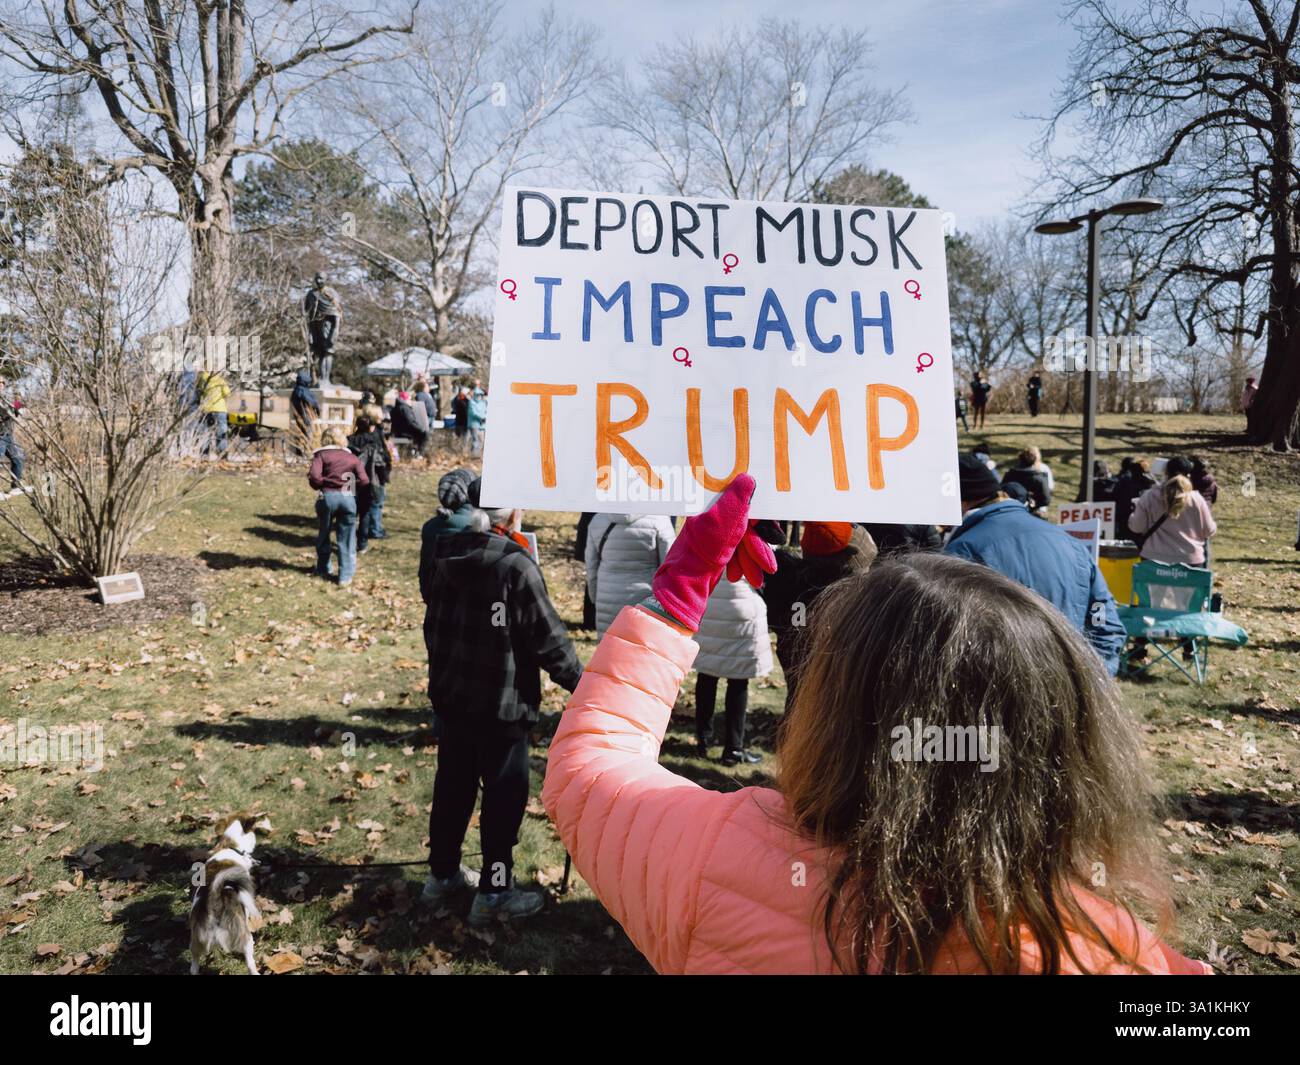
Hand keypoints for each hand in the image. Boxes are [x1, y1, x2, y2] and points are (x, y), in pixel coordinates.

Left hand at [650, 474, 776, 631]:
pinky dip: (741, 562)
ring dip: (751, 560)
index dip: (760, 521)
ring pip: (742, 540)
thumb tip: (749, 478)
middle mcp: (710, 515)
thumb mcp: (721, 526)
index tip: (772, 536)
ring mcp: (711, 532)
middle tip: (769, 568)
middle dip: (757, 548)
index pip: (742, 503)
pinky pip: (734, 550)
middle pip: (745, 524)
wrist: (682, 588)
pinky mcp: (712, 547)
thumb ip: (736, 502)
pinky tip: (740, 576)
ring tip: (756, 579)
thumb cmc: (699, 556)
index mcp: (709, 505)